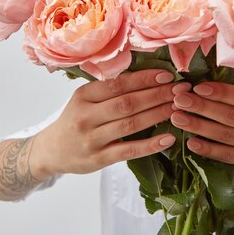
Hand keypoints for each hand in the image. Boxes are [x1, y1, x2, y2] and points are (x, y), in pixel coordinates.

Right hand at [30, 69, 191, 178]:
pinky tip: (169, 138)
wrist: (50, 151)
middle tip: (182, 89)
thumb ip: (109, 91)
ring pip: (131, 124)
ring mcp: (92, 139)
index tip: (167, 75)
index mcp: (84, 95)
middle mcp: (86, 116)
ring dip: (158, 114)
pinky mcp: (98, 159)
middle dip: (158, 94)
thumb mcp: (85, 100)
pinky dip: (150, 144)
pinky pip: (129, 151)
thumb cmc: (75, 120)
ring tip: (180, 108)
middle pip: (128, 102)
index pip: (119, 84)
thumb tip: (148, 76)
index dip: (145, 79)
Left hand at [170, 82, 233, 167]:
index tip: (197, 86)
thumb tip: (203, 77)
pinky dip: (207, 149)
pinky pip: (226, 155)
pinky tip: (190, 142)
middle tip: (179, 100)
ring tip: (177, 117)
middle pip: (231, 116)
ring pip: (225, 136)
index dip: (221, 92)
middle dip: (203, 107)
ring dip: (199, 126)